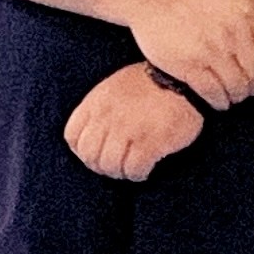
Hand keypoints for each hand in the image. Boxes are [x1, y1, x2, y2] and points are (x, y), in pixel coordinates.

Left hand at [64, 63, 204, 182]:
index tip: (95, 155)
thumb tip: (95, 133)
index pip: (72, 136)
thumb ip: (100, 109)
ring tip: (130, 170)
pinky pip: (134, 169)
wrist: (181, 78)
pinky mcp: (150, 142)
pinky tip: (144, 171)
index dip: (81, 151)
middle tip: (114, 168)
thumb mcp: (113, 87)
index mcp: (96, 103)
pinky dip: (137, 175)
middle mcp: (107, 117)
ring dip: (120, 173)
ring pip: (110, 165)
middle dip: (100, 166)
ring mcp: (128, 130)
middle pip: (90, 155)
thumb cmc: (150, 84)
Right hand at [123, 0, 253, 106]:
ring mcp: (210, 52)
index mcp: (247, 17)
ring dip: (239, 96)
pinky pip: (212, 92)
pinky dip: (219, 101)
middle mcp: (232, 36)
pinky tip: (217, 101)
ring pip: (238, 87)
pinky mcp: (188, 65)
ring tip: (234, 96)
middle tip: (249, 89)